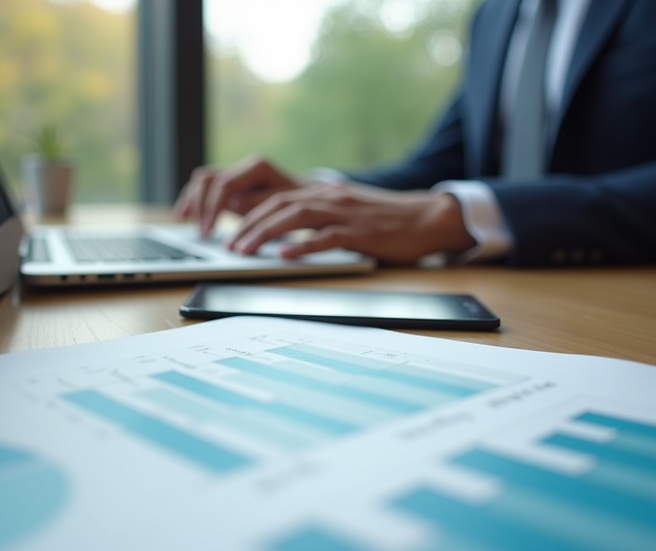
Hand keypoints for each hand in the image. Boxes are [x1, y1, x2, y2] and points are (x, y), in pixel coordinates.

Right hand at [174, 154, 301, 236]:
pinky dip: (194, 200)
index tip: (209, 230)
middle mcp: (244, 167)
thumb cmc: (301, 204)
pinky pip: (206, 188)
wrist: (311, 199)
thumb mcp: (285, 207)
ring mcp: (237, 175)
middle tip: (201, 233)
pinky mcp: (232, 186)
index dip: (213, 207)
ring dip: (192, 200)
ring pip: (204, 180)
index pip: (225, 183)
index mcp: (258, 167)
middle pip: (209, 179)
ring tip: (185, 221)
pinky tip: (185, 215)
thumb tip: (234, 202)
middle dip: (200, 205)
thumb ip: (260, 203)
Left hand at [226, 182, 476, 264]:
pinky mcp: (361, 233)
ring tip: (245, 250)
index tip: (229, 230)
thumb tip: (285, 235)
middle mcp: (332, 198)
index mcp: (326, 193)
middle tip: (229, 245)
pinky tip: (284, 256)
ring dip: (265, 233)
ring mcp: (346, 214)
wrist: (426, 219)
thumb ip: (319, 219)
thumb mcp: (347, 213)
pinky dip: (302, 246)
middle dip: (249, 225)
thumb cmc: (386, 222)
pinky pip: (326, 238)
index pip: (278, 197)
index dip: (249, 212)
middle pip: (280, 205)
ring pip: (296, 217)